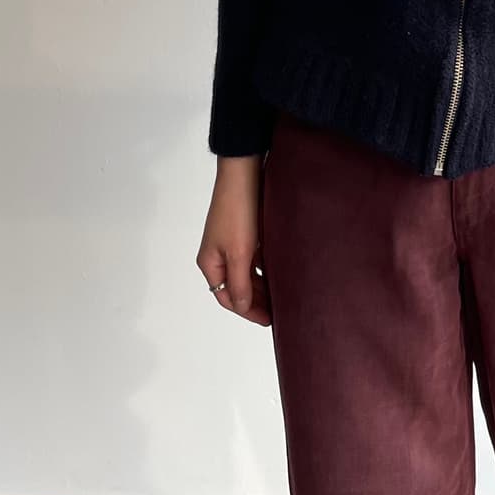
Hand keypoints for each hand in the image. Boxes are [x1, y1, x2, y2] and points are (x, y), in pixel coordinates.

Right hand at [196, 155, 271, 325]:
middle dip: (257, 300)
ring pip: (247, 274)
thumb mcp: (239, 252)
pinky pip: (255, 259)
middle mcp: (218, 256)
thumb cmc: (238, 210)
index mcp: (210, 263)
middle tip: (280, 312)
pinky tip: (282, 273)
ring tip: (284, 296)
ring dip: (263, 286)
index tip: (269, 320)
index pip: (227, 298)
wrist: (244, 173)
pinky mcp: (245, 233)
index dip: (248, 311)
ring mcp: (231, 244)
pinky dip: (266, 269)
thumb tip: (240, 305)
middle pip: (238, 287)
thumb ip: (240, 282)